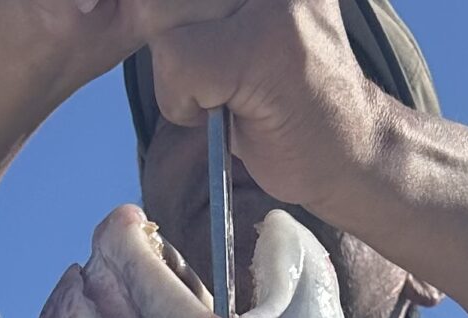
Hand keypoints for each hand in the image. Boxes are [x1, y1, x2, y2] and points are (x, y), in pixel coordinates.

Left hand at [117, 0, 387, 218]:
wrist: (352, 152)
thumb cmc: (286, 93)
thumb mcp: (236, 23)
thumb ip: (191, 3)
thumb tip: (116, 0)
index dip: (156, 8)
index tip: (166, 40)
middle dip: (162, 30)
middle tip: (210, 67)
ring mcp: (272, 3)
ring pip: (158, 13)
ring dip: (174, 68)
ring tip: (221, 88)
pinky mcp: (264, 48)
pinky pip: (178, 62)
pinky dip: (182, 102)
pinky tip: (222, 113)